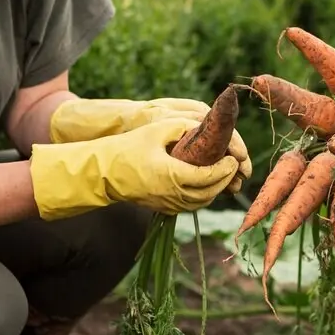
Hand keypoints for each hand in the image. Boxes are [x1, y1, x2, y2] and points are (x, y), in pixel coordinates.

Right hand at [29, 117, 240, 219]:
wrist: (102, 173)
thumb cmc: (126, 148)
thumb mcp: (155, 130)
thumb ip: (181, 126)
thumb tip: (202, 126)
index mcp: (172, 175)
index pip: (207, 176)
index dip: (224, 169)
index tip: (232, 159)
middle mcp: (171, 194)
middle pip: (208, 193)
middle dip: (224, 180)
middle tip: (232, 167)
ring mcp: (166, 204)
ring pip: (200, 203)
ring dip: (214, 190)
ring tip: (222, 175)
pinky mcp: (161, 208)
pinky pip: (189, 206)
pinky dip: (201, 197)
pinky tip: (204, 184)